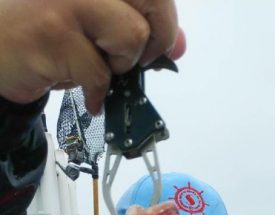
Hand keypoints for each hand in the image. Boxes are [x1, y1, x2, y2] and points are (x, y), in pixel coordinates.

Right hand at [0, 0, 184, 113]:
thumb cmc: (43, 29)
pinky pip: (100, 74)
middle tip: (135, 60)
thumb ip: (136, 23)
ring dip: (120, 65)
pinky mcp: (55, 33)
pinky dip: (98, 94)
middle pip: (155, 1)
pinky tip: (86, 93)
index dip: (165, 18)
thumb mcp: (95, 20)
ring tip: (95, 68)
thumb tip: (179, 44)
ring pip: (132, 37)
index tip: (156, 44)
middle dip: (154, 40)